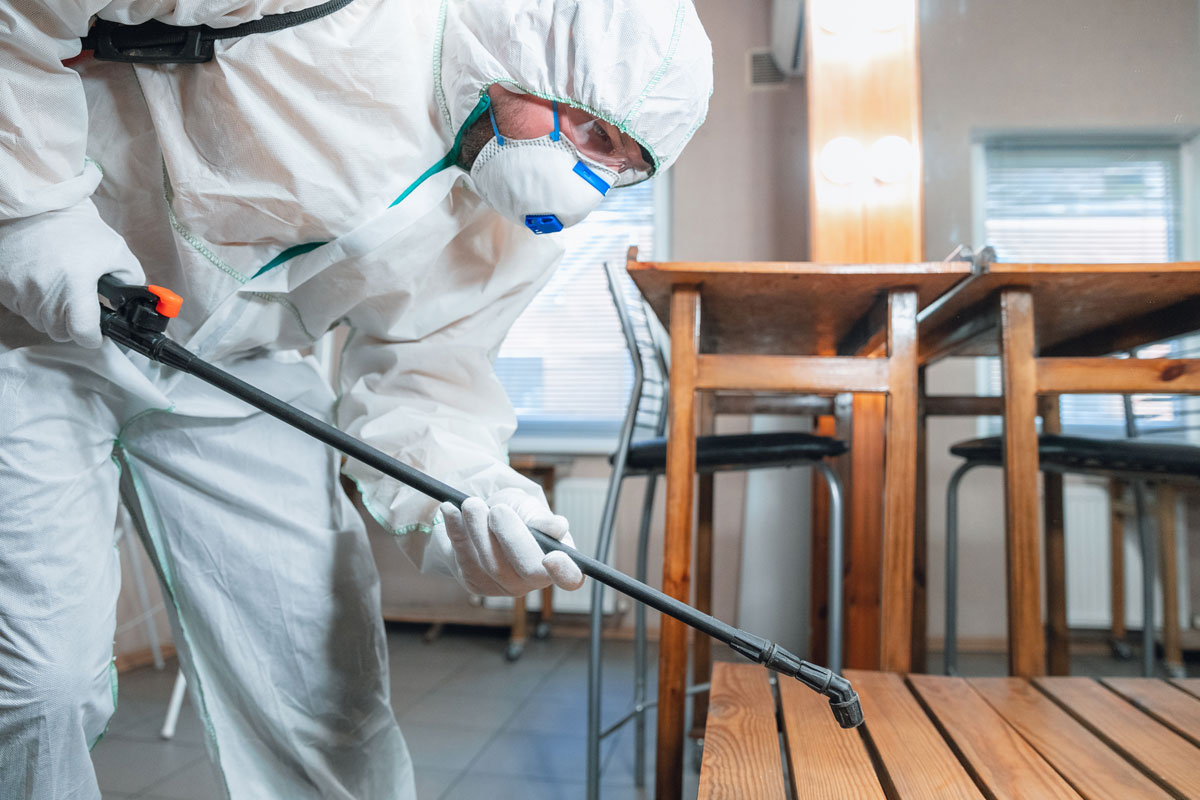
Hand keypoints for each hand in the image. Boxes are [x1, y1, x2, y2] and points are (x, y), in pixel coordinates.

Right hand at [0, 202, 145, 348]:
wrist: (38, 206)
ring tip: (61, 291)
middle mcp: (44, 292)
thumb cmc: (78, 229)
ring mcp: (19, 290)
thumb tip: (135, 305)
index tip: (98, 332)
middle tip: (81, 308)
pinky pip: (20, 307)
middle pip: (60, 332)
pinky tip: (42, 283)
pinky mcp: (2, 285)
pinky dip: (32, 302)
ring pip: (39, 322)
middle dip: (74, 326)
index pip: (82, 333)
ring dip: (52, 315)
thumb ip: (132, 281)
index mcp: (74, 285)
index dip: (93, 336)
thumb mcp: (116, 251)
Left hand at [440, 488, 584, 595]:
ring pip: (491, 564)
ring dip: (478, 530)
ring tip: (470, 504)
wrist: (483, 520)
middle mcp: (534, 580)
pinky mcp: (476, 582)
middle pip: (527, 571)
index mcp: (557, 560)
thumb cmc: (515, 514)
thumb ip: (540, 518)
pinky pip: (465, 559)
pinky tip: (450, 511)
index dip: (565, 572)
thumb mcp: (529, 508)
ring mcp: (504, 586)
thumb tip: (558, 527)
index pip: (570, 578)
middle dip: (511, 537)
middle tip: (497, 510)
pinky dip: (456, 532)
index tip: (552, 557)